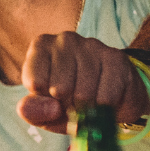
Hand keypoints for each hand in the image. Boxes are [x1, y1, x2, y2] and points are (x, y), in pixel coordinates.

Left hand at [17, 32, 149, 132]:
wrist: (107, 104)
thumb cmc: (64, 103)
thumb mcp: (40, 111)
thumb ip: (32, 111)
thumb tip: (52, 108)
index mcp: (41, 46)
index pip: (34, 83)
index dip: (45, 100)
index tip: (51, 95)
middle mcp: (65, 39)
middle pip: (59, 89)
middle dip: (67, 105)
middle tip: (72, 101)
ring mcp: (93, 45)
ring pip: (83, 94)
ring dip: (86, 108)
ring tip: (87, 101)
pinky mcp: (117, 58)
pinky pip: (106, 97)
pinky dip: (104, 109)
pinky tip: (103, 100)